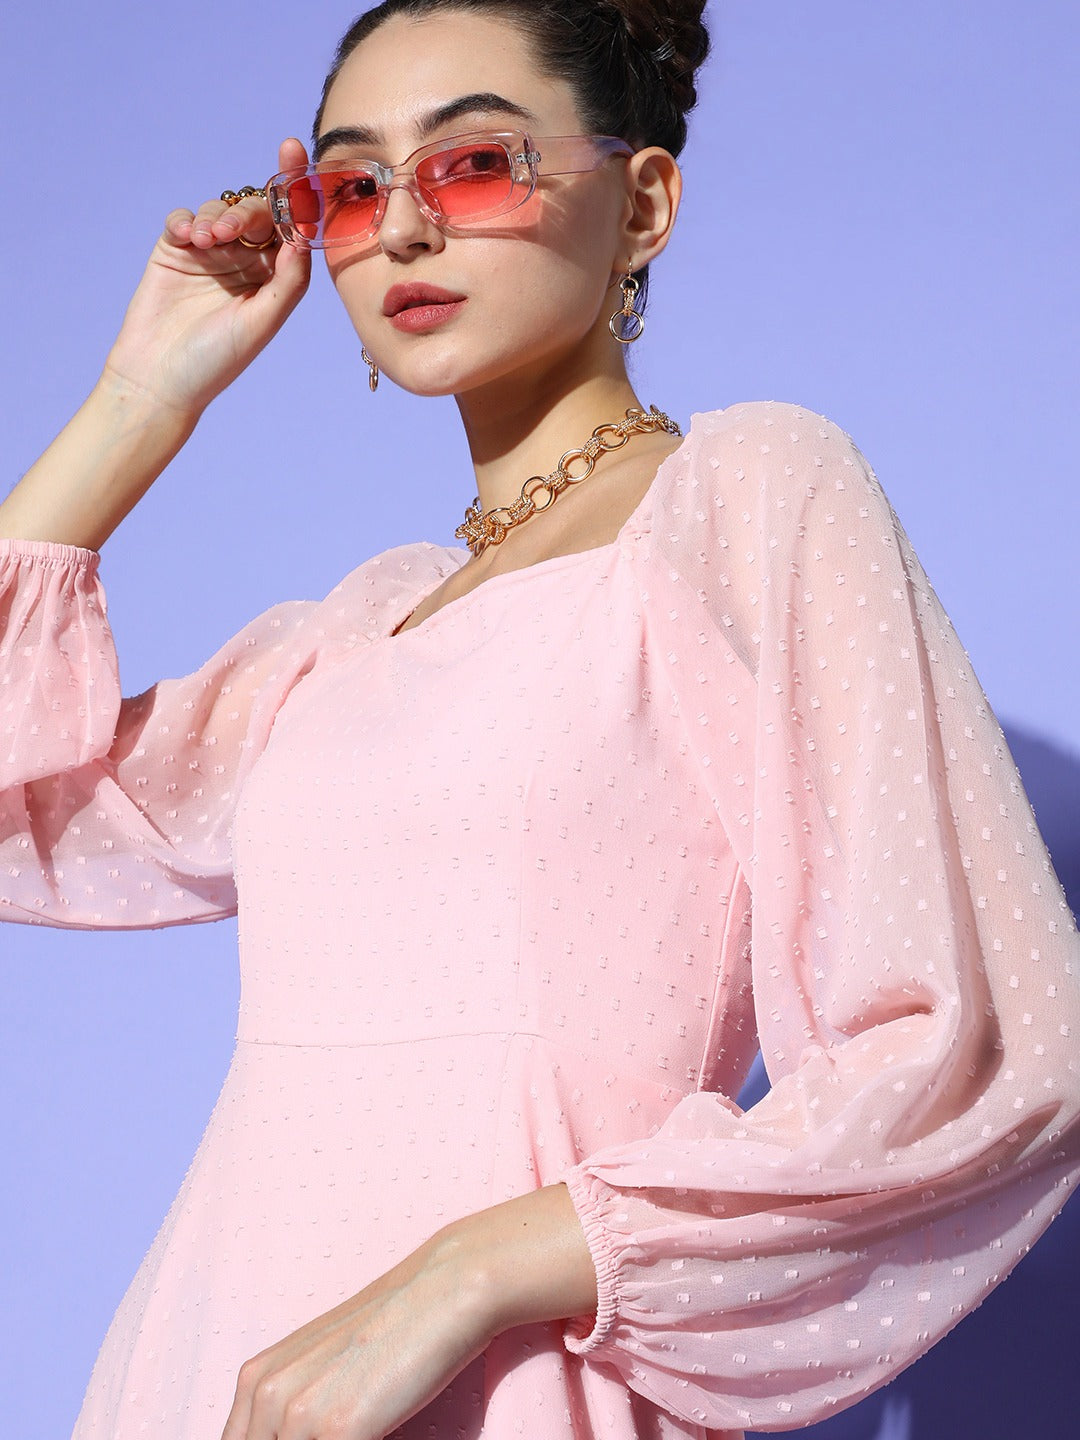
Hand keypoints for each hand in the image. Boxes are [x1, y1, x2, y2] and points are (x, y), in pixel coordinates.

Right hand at [102, 137, 312, 419]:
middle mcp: (246, 261)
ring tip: (206, 242)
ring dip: (217, 218)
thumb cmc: (217, 360)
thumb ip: (288, 281)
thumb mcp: (262, 322)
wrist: (159, 378)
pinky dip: (187, 220)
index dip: (295, 187)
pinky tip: (186, 239)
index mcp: (276, 276)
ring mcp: (210, 254)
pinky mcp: (175, 250)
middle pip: (257, 212)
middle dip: (248, 211)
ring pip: (220, 210)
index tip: (293, 153)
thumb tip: (302, 237)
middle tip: (230, 233)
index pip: (291, 225)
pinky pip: (184, 217)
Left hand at [219, 1184, 597, 1439]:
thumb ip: (292, 1406)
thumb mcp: (325, 1364)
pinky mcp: (336, 1431)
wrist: (443, 1290)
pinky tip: (381, 1432)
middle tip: (347, 1433)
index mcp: (255, 1380)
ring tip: (366, 1428)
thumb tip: (288, 1433)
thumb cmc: (396, 1327)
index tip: (320, 1434)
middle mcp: (263, 1396)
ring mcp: (296, 1416)